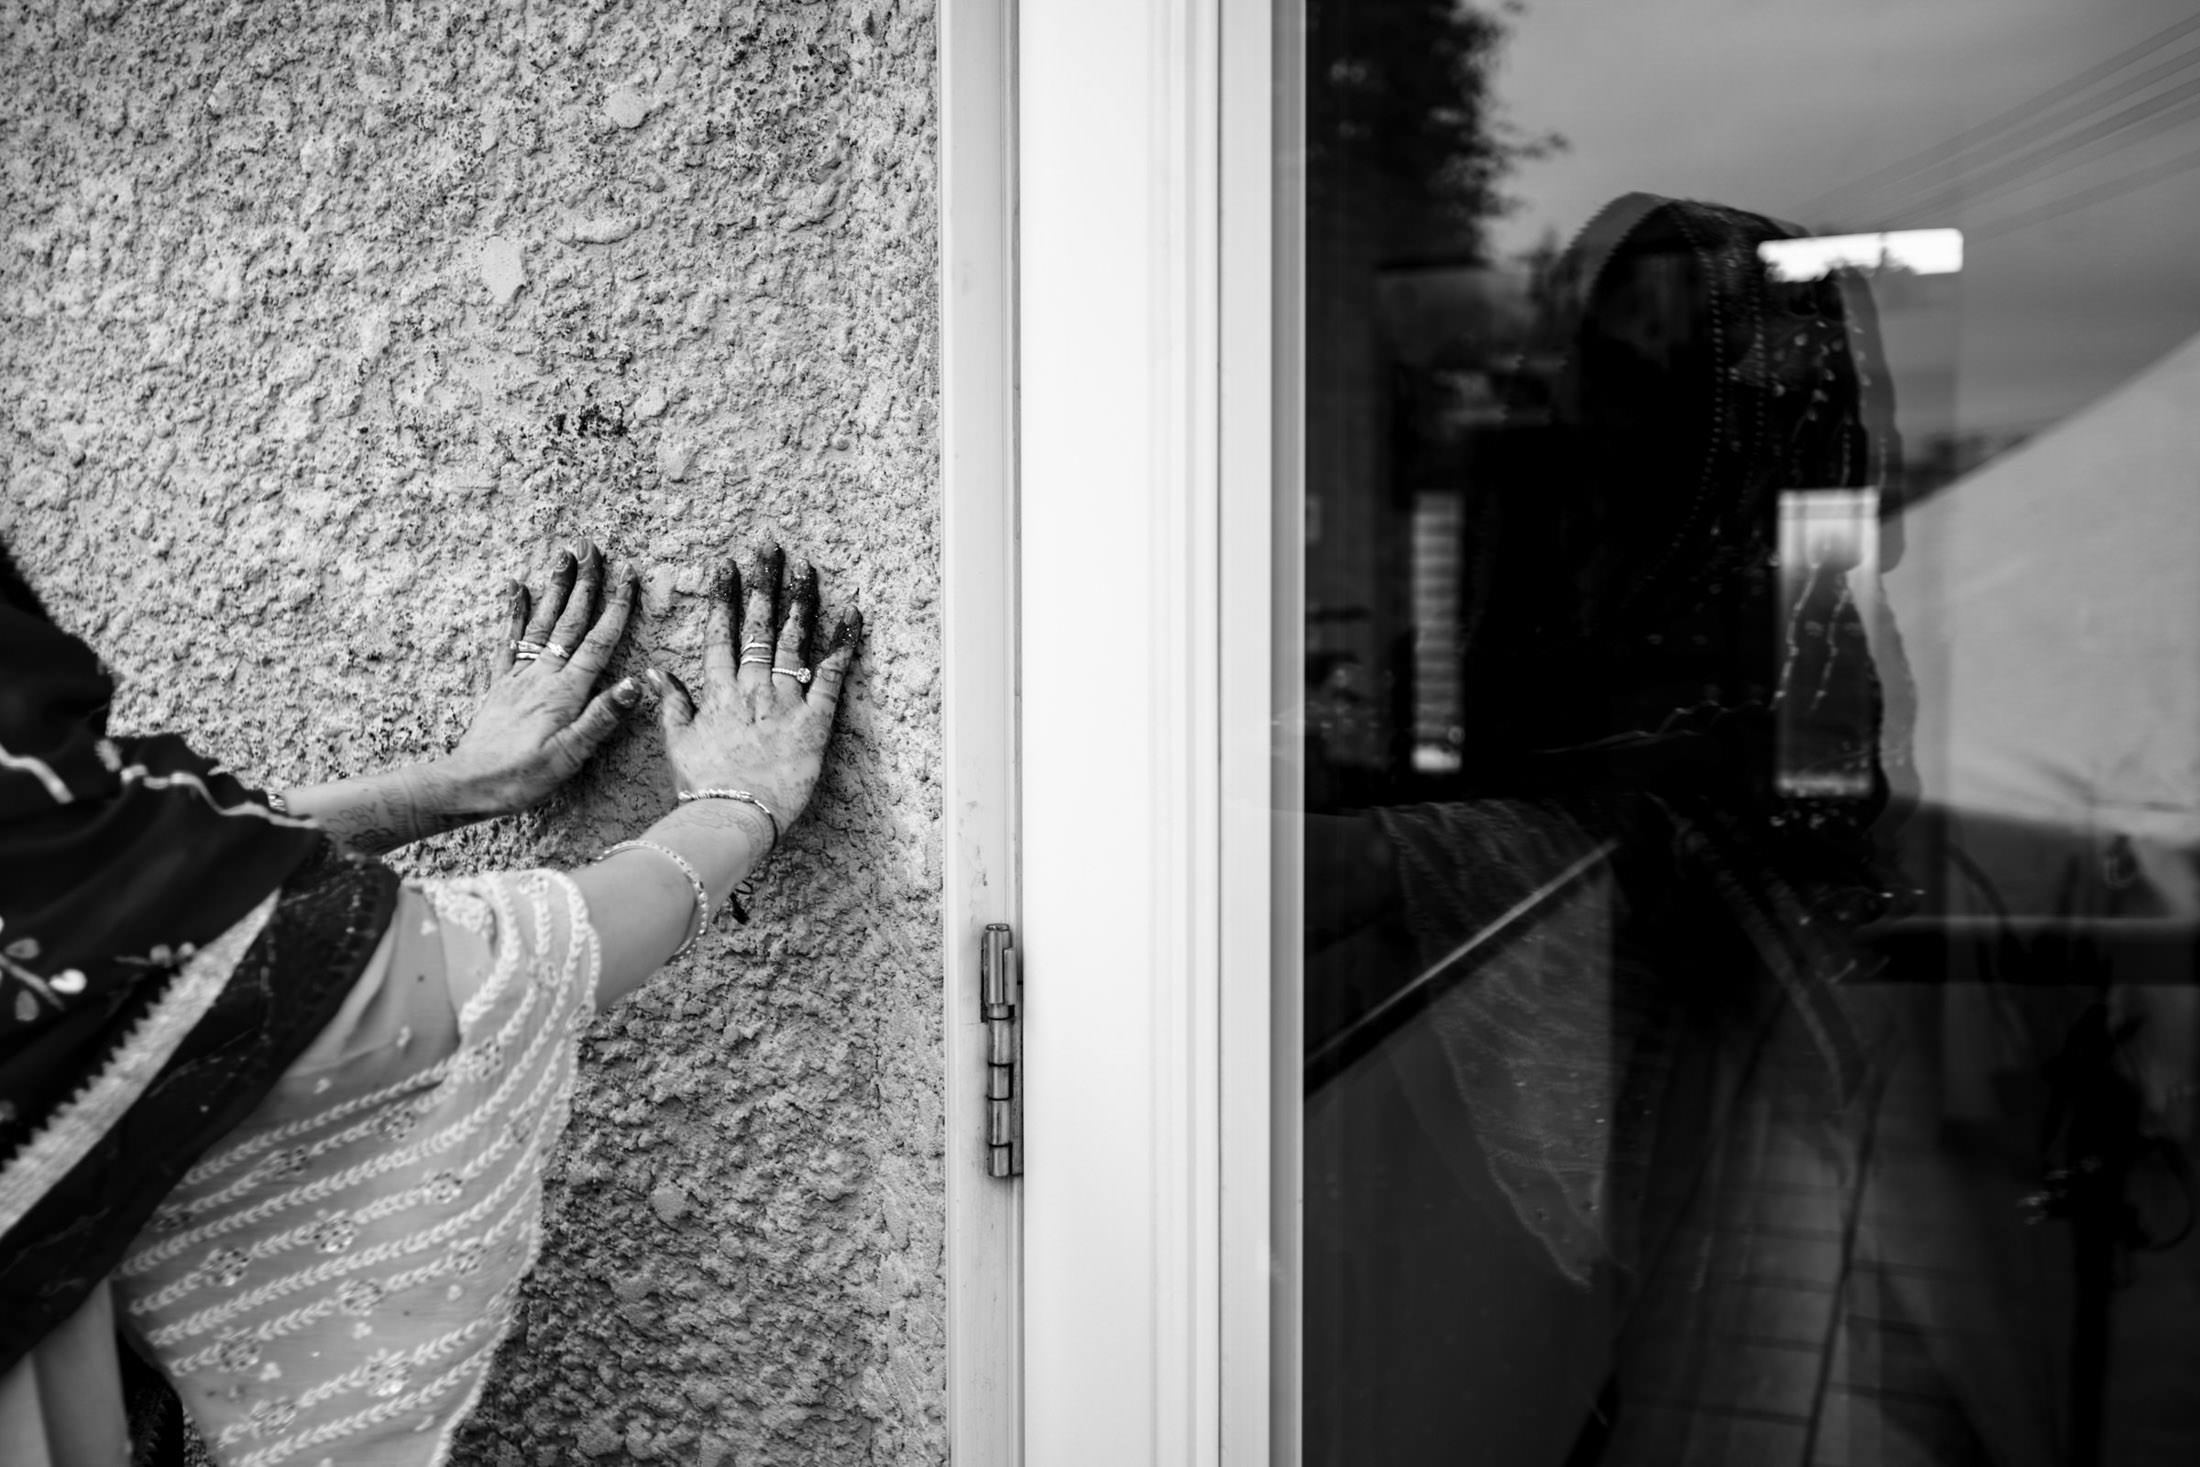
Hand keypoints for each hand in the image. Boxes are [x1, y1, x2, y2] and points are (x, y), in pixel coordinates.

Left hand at [442, 540, 644, 816]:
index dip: (616, 607)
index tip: (629, 575)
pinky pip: (508, 641)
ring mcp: (517, 677)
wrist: (468, 786)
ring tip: (563, 556)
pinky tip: (516, 589)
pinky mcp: (499, 685)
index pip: (597, 642)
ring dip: (554, 588)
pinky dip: (513, 612)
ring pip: (540, 623)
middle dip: (584, 583)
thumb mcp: (571, 756)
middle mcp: (541, 676)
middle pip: (568, 621)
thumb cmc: (522, 777)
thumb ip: (603, 716)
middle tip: (592, 547)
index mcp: (564, 692)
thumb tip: (637, 682)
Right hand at [646, 543, 860, 836]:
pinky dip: (842, 642)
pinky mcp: (814, 719)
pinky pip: (830, 674)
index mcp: (718, 692)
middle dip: (764, 582)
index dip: (726, 596)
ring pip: (793, 639)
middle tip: (770, 545)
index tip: (728, 565)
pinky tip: (853, 613)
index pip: (721, 633)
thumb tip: (656, 670)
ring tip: (806, 566)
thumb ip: (671, 703)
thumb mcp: (678, 743)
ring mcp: (783, 700)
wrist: (734, 816)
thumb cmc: (704, 787)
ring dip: (801, 600)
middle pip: (758, 625)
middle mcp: (751, 687)